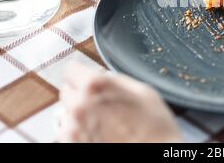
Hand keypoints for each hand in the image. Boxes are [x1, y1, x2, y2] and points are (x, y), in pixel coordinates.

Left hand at [58, 62, 180, 142]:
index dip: (82, 73)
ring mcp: (74, 129)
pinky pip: (67, 133)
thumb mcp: (143, 90)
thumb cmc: (155, 127)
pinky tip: (99, 133)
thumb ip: (116, 80)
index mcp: (95, 86)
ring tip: (103, 120)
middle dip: (82, 93)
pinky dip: (79, 131)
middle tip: (102, 101)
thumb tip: (103, 78)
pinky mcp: (74, 145)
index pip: (70, 70)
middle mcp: (79, 106)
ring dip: (80, 113)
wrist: (156, 153)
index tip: (89, 78)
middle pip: (67, 90)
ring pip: (67, 112)